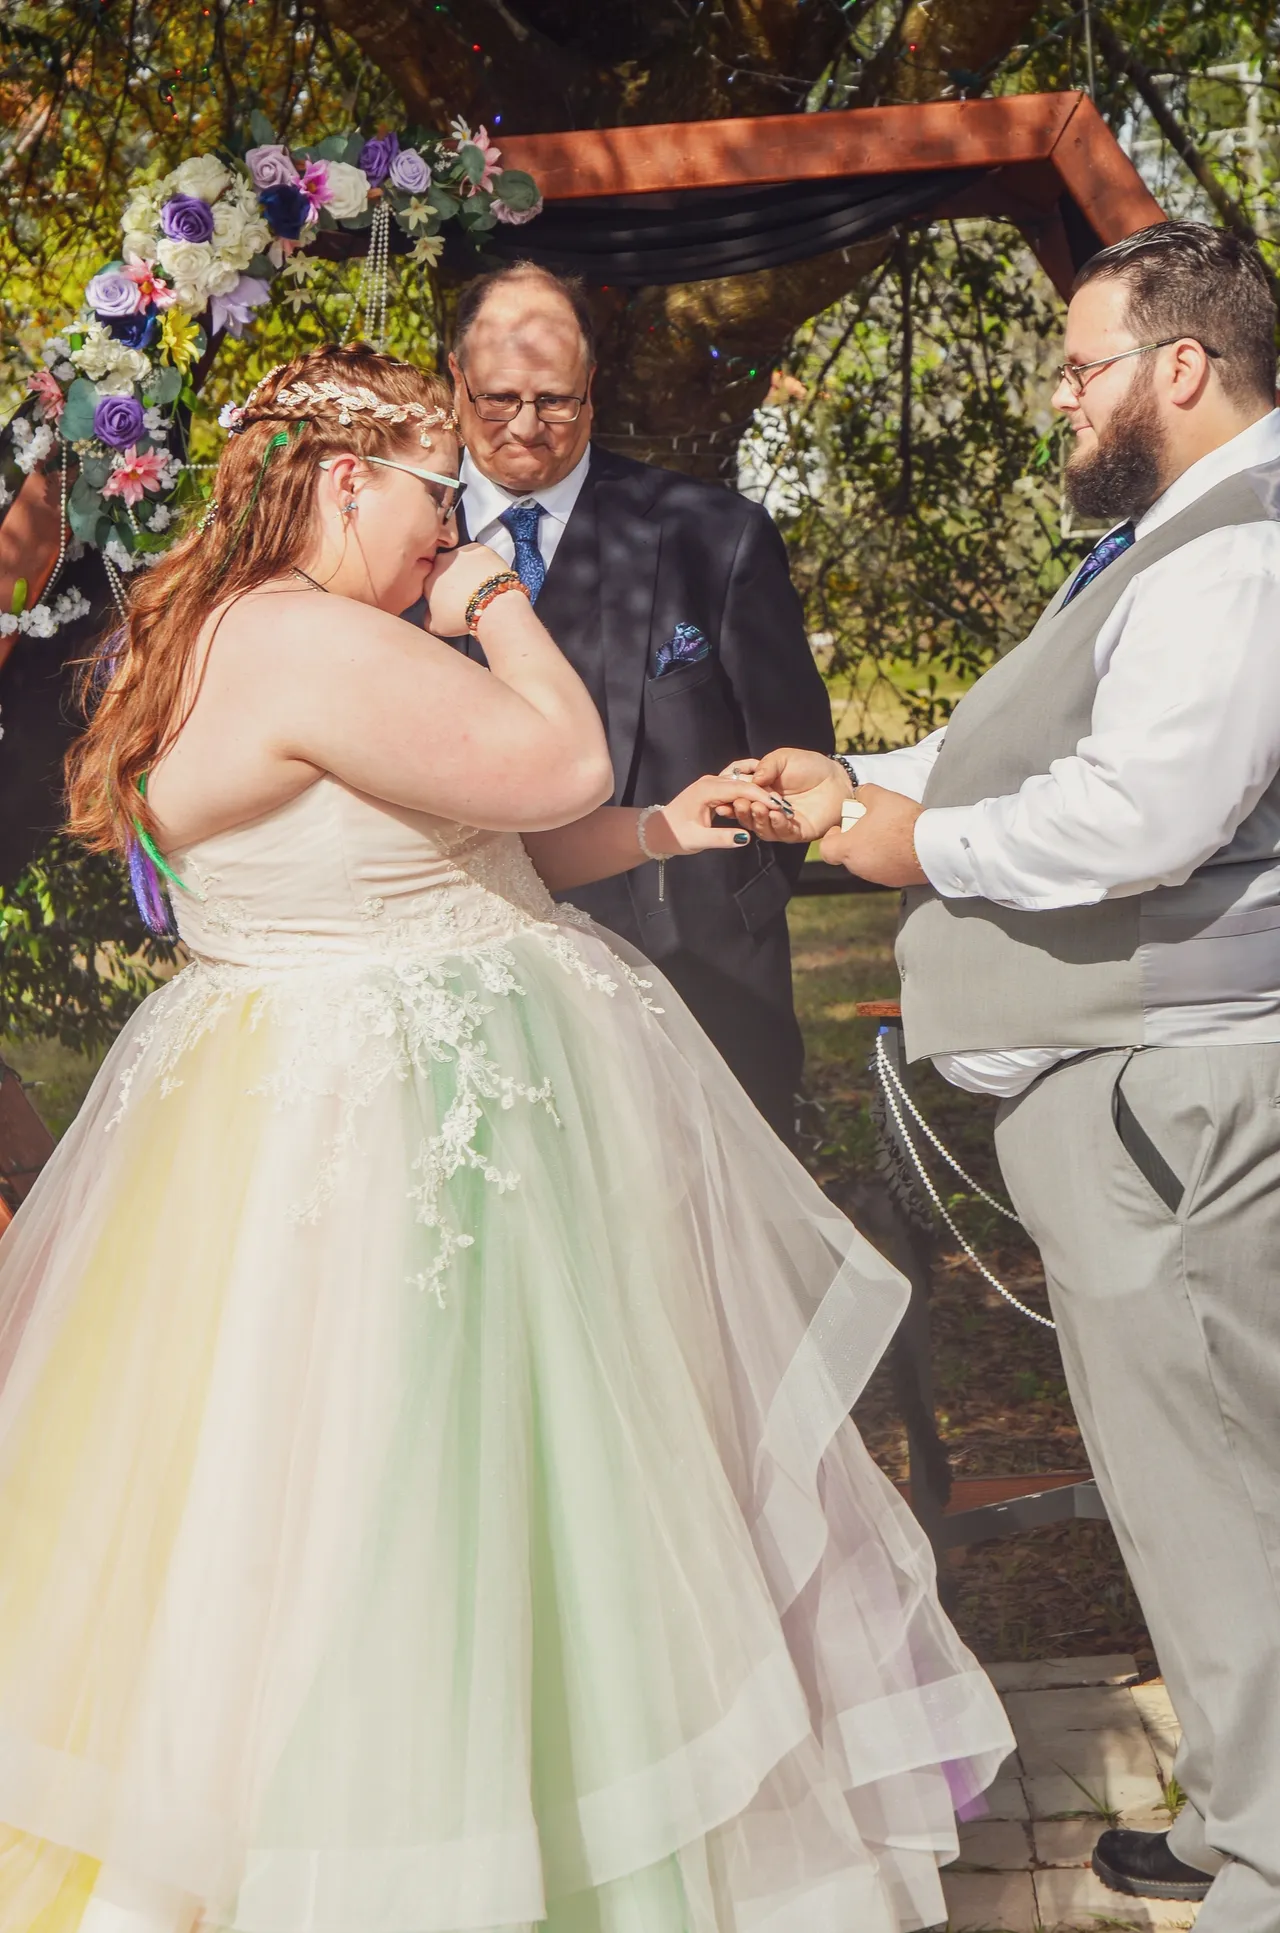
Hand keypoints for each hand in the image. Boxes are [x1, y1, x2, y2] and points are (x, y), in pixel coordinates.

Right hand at [423, 542, 514, 636]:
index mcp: (427, 578)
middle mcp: (441, 560)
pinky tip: (487, 577)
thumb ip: (427, 619)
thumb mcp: (436, 626)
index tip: (448, 600)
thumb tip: (427, 616)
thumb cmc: (463, 617)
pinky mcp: (480, 549)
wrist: (491, 606)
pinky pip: (479, 555)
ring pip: (462, 560)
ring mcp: (461, 552)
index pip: (429, 582)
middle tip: (464, 594)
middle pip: (445, 568)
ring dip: (467, 569)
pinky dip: (483, 563)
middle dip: (452, 578)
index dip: (439, 591)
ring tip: (478, 587)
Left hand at [648, 775, 777, 856]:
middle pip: (745, 782)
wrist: (659, 829)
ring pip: (742, 781)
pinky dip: (750, 789)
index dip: (762, 797)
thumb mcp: (698, 839)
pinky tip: (764, 796)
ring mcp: (712, 782)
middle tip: (785, 806)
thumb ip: (721, 838)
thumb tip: (746, 838)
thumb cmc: (676, 835)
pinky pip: (736, 784)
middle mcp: (711, 781)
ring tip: (778, 802)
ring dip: (760, 790)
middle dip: (766, 793)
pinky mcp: (714, 787)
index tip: (780, 807)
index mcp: (707, 790)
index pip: (741, 788)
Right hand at [720, 747, 850, 842]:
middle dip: (742, 811)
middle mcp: (767, 810)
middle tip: (741, 803)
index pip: (740, 800)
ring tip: (758, 807)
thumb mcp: (783, 758)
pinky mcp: (796, 833)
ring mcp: (781, 823)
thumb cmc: (809, 766)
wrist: (836, 777)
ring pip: (762, 828)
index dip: (730, 800)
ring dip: (757, 819)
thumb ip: (767, 766)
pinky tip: (776, 815)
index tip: (723, 798)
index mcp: (760, 793)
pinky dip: (777, 825)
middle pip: (748, 817)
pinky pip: (782, 833)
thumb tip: (752, 780)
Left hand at [817, 783, 926, 886]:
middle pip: (848, 855)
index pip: (826, 850)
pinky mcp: (895, 882)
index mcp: (849, 849)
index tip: (843, 826)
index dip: (832, 837)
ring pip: (867, 862)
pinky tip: (902, 845)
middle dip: (856, 840)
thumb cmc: (903, 822)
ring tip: (889, 833)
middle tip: (871, 825)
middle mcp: (859, 867)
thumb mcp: (880, 796)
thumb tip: (861, 794)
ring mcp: (877, 877)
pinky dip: (888, 859)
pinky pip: (885, 869)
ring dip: (873, 850)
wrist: (933, 845)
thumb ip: (864, 793)